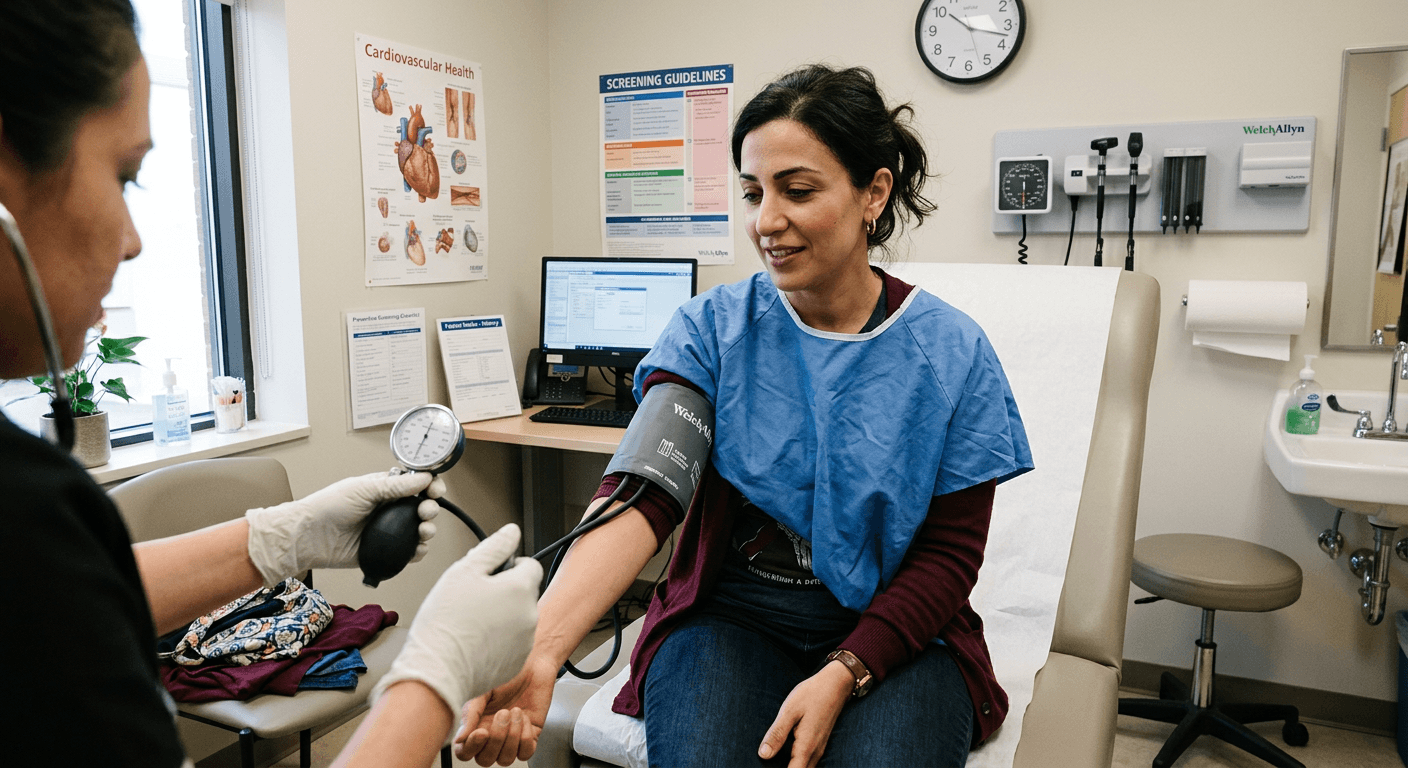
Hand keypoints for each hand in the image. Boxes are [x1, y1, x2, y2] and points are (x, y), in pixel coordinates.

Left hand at [245, 469, 443, 585]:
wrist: (308, 537)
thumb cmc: (328, 507)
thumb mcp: (364, 489)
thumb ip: (396, 485)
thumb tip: (424, 477)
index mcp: (385, 489)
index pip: (416, 485)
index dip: (430, 486)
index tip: (436, 490)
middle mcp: (389, 509)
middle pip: (422, 507)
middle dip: (431, 509)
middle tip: (426, 512)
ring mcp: (388, 532)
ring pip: (419, 531)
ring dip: (428, 530)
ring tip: (424, 532)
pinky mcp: (384, 552)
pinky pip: (408, 553)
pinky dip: (418, 552)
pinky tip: (417, 549)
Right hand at [372, 524, 541, 716]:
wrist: (436, 672)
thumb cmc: (445, 623)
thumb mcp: (464, 571)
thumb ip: (494, 547)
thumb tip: (512, 532)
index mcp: (520, 589)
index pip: (530, 565)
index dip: (509, 565)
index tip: (490, 574)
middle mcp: (530, 615)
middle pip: (523, 592)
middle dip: (503, 591)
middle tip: (472, 598)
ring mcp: (525, 642)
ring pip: (518, 617)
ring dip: (502, 615)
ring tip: (470, 622)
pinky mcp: (516, 663)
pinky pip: (512, 642)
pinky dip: (499, 639)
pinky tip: (474, 641)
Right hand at [453, 654, 558, 765]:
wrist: (531, 665)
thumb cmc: (505, 674)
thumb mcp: (482, 691)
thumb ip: (470, 715)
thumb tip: (459, 740)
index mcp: (475, 726)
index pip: (465, 753)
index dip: (471, 748)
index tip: (481, 731)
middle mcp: (491, 736)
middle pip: (485, 760)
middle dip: (496, 739)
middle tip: (503, 713)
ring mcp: (511, 738)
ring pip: (505, 759)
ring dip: (512, 737)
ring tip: (516, 711)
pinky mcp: (530, 736)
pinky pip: (525, 752)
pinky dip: (525, 737)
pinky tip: (525, 717)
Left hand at [758, 661, 854, 767]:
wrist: (835, 685)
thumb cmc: (811, 695)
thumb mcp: (790, 710)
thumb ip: (777, 734)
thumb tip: (763, 755)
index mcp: (806, 747)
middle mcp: (815, 753)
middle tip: (768, 763)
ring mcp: (819, 750)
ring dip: (791, 767)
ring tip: (773, 762)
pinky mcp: (818, 745)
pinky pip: (807, 763)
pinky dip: (796, 764)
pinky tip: (783, 756)